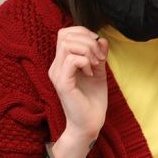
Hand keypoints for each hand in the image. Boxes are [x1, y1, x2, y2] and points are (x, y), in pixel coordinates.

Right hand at [48, 26, 109, 147]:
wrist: (90, 125)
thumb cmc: (93, 101)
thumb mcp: (99, 72)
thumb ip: (99, 54)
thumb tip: (101, 39)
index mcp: (62, 62)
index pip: (65, 33)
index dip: (83, 33)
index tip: (98, 47)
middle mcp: (56, 66)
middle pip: (65, 35)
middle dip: (87, 41)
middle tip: (99, 58)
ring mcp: (57, 74)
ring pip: (67, 44)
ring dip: (87, 51)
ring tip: (96, 65)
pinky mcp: (63, 83)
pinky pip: (72, 60)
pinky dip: (86, 62)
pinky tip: (91, 74)